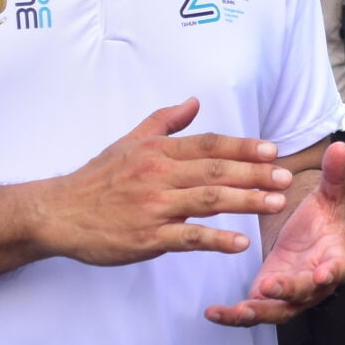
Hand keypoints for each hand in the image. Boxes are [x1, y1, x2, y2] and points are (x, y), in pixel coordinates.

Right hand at [34, 98, 291, 265]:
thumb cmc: (97, 179)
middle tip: (285, 177)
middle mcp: (158, 175)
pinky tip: (241, 243)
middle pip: (215, 170)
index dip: (242, 146)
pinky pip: (188, 238)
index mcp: (157, 151)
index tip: (272, 150)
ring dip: (245, 201)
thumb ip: (164, 121)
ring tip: (275, 203)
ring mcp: (153, 207)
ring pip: (208, 201)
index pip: (208, 144)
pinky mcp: (148, 237)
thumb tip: (193, 101)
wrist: (59, 213)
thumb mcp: (128, 141)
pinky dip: (216, 240)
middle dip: (254, 173)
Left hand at [207, 142, 344, 326]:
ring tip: (235, 311)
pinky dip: (234, 316)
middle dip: (287, 292)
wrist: (313, 237)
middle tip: (269, 287)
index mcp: (333, 257)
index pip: (336, 267)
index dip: (331, 272)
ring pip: (276, 310)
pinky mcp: (269, 299)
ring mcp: (291, 295)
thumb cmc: (323, 218)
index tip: (322, 275)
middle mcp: (314, 283)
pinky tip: (213, 313)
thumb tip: (339, 148)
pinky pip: (254, 311)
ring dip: (257, 312)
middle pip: (304, 294)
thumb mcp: (330, 195)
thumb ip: (335, 175)